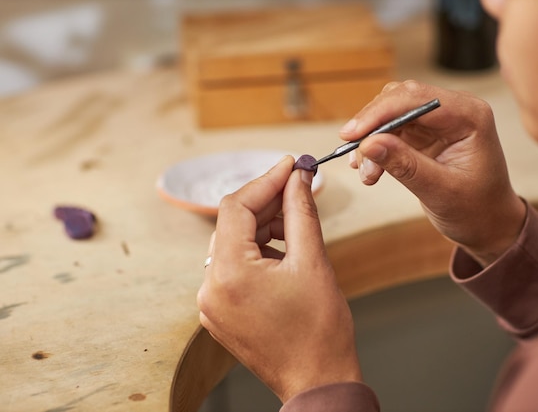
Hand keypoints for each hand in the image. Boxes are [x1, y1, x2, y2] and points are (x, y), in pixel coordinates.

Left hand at [197, 156, 361, 402]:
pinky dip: (257, 252)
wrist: (317, 381)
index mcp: (228, 274)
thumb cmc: (319, 331)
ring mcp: (211, 303)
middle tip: (299, 191)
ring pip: (233, 244)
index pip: (237, 207)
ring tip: (296, 228)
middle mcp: (209, 288)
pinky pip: (232, 267)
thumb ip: (301, 211)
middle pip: (233, 224)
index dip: (266, 181)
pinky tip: (283, 252)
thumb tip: (298, 178)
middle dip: (267, 204)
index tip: (291, 165)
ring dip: (263, 228)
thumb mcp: (313, 261)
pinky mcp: (219, 312)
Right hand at [341, 80, 526, 265]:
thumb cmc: (476, 209)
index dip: (379, 113)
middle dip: (372, 127)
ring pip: (390, 114)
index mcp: (469, 116)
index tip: (351, 135)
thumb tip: (368, 144)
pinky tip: (370, 170)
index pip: (416, 99)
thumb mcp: (440, 191)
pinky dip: (375, 148)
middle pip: (399, 100)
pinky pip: (390, 130)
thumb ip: (406, 165)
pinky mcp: (424, 133)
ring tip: (368, 174)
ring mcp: (437, 120)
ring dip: (371, 140)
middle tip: (355, 159)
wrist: (488, 224)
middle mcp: (454, 110)